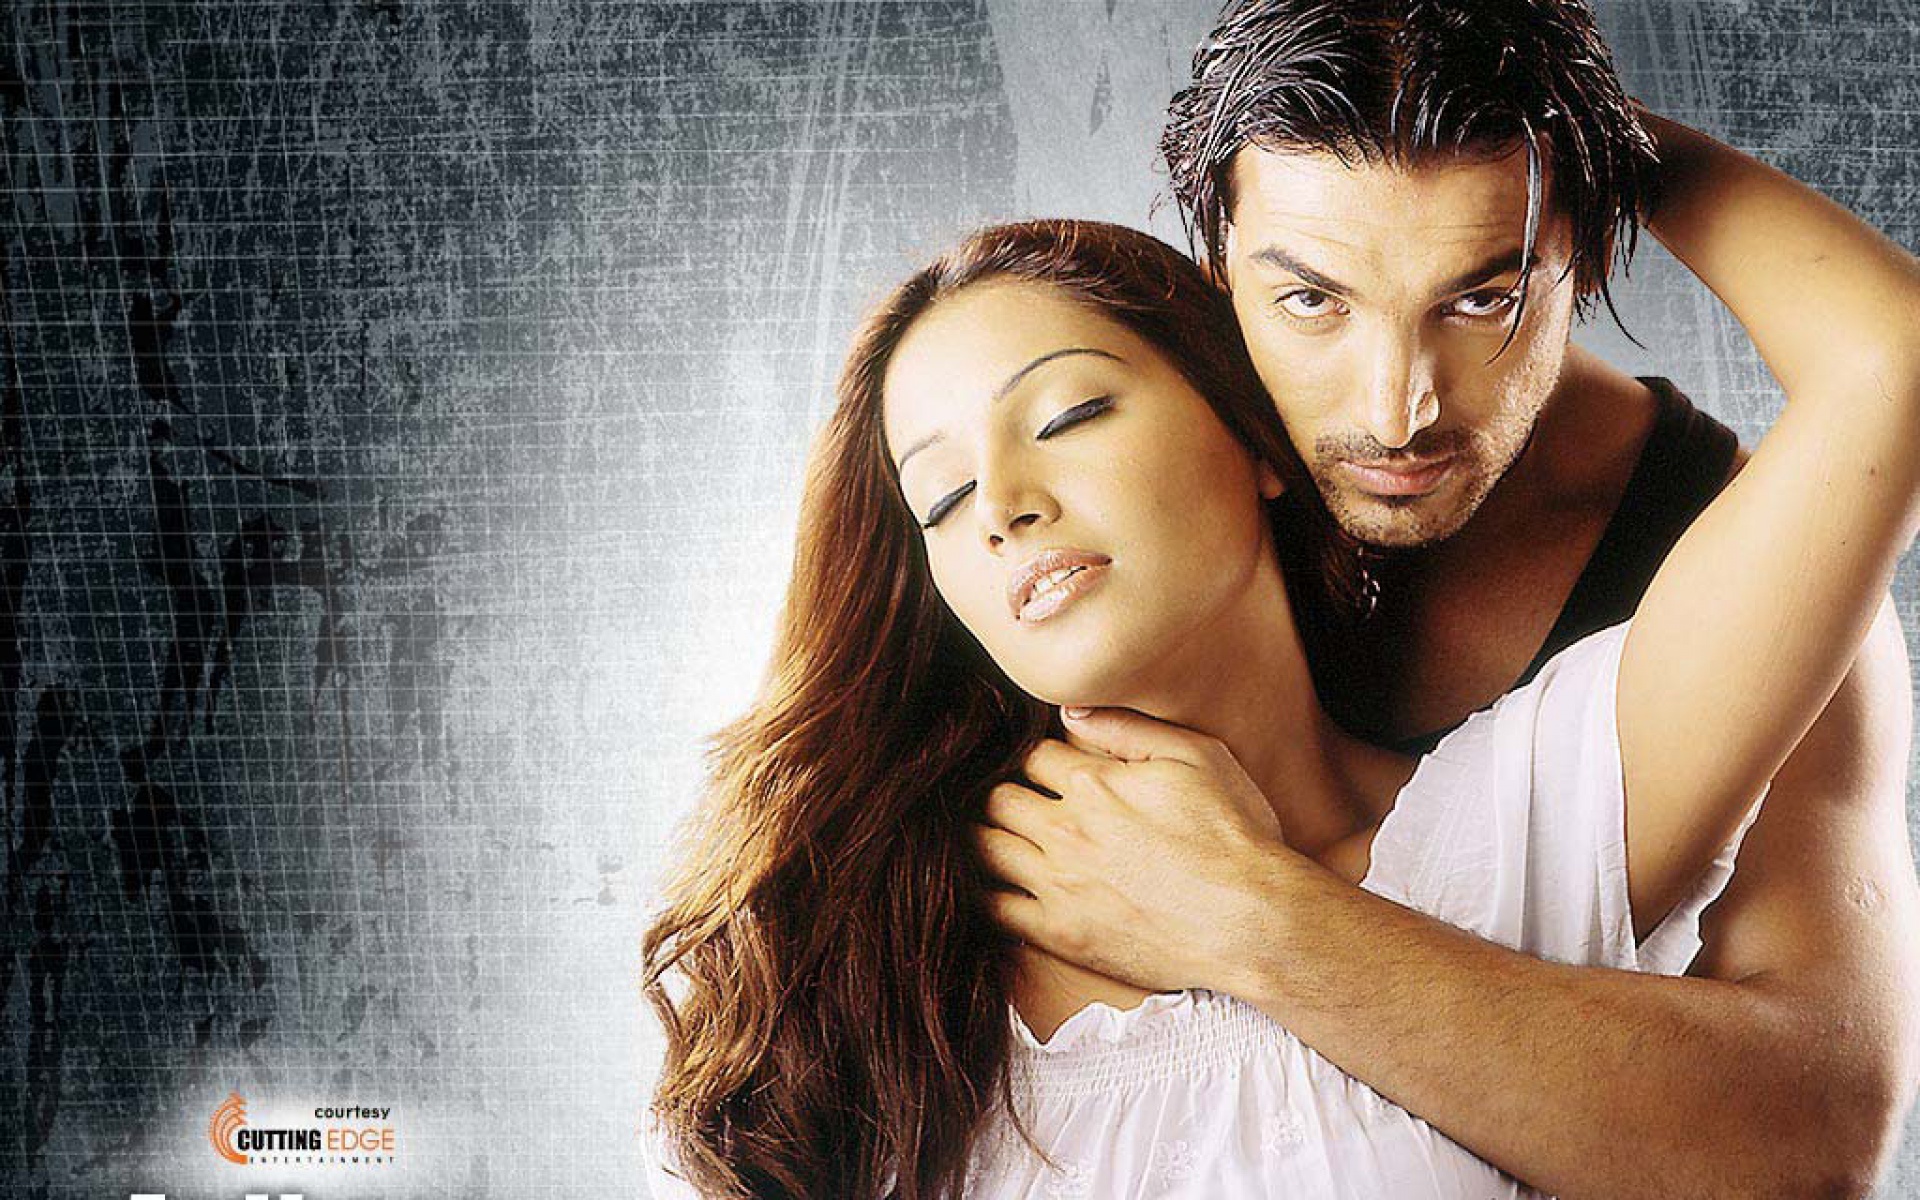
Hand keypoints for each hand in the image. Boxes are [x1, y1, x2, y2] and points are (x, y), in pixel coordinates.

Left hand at [973, 706, 1291, 993]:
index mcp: (1093, 784)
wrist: (1253, 923)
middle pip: (998, 798)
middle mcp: (1066, 832)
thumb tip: (1071, 712)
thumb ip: (1129, 729)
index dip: (1036, 757)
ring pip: (984, 849)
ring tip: (994, 835)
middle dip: (1001, 792)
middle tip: (1011, 800)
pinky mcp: (1060, 934)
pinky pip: (994, 910)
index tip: (1043, 768)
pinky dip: (981, 893)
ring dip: (983, 836)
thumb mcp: (1198, 757)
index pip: (1033, 755)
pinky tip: (992, 885)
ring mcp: (1059, 885)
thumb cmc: (1235, 836)